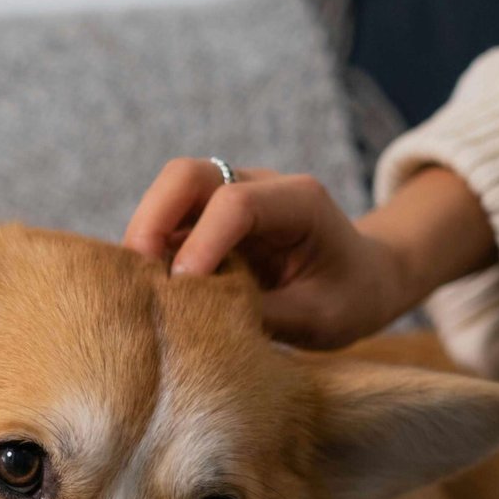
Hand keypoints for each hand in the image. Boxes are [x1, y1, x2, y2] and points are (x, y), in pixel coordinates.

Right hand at [123, 159, 496, 349]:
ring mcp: (230, 198)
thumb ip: (262, 316)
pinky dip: (151, 252)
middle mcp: (259, 187)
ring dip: (145, 236)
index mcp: (300, 202)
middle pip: (187, 176)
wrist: (363, 278)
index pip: (235, 204)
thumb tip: (197, 323)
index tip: (182, 289)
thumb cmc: (349, 298)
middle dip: (152, 220)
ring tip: (136, 287)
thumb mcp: (320, 319)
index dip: (201, 244)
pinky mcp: (209, 220)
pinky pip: (169, 224)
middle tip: (135, 276)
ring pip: (168, 195)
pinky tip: (147, 289)